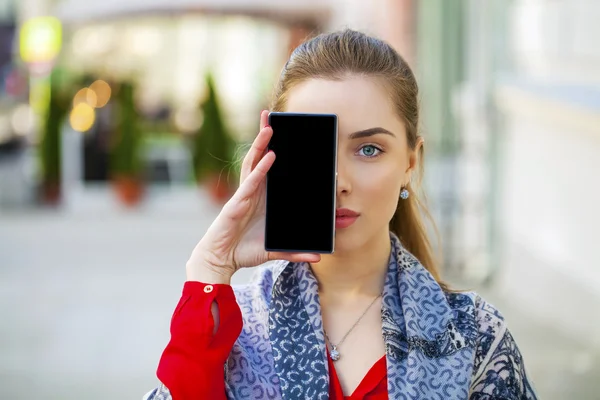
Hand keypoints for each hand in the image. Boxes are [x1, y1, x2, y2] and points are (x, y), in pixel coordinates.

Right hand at [186, 110, 320, 282]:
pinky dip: (261, 169)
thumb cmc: (244, 250)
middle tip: (271, 116)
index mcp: (261, 197)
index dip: (274, 150)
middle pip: (259, 158)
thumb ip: (295, 252)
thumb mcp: (275, 250)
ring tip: (269, 126)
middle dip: (264, 137)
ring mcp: (244, 195)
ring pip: (253, 163)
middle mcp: (253, 191)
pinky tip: (270, 156)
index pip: (269, 168)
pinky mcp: (237, 203)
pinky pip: (251, 182)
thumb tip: (318, 257)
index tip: (286, 135)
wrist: (221, 260)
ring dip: (261, 144)